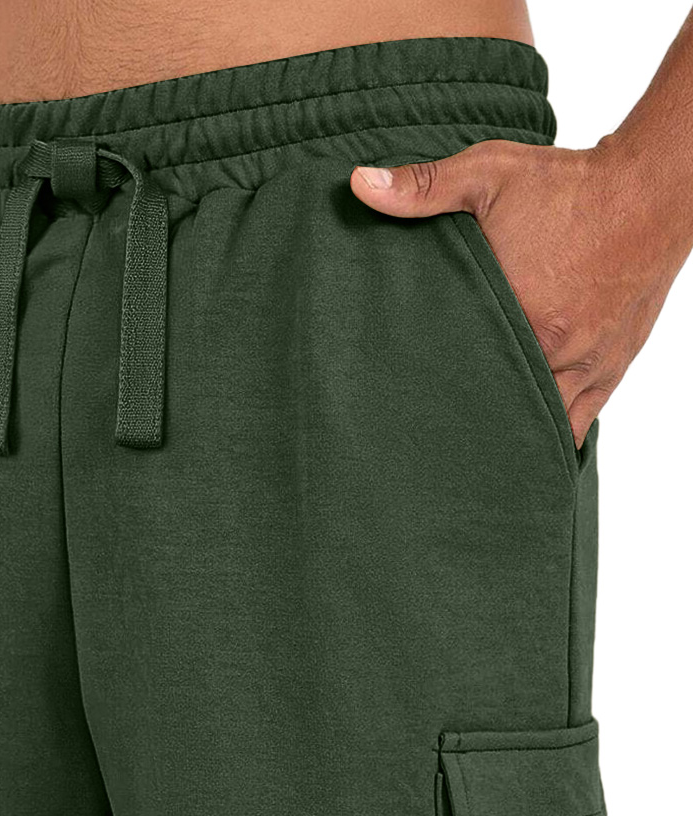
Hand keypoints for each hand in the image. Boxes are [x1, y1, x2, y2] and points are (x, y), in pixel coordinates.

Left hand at [349, 137, 685, 445]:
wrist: (651, 190)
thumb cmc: (568, 184)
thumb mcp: (488, 174)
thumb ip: (423, 187)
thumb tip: (359, 184)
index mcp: (517, 313)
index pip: (456, 371)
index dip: (428, 388)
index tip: (400, 400)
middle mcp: (552, 351)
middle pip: (495, 406)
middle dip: (463, 419)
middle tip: (425, 436)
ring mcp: (583, 367)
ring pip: (536, 424)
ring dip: (504, 432)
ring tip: (468, 447)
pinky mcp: (609, 371)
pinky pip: (575, 425)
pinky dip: (547, 435)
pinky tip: (518, 445)